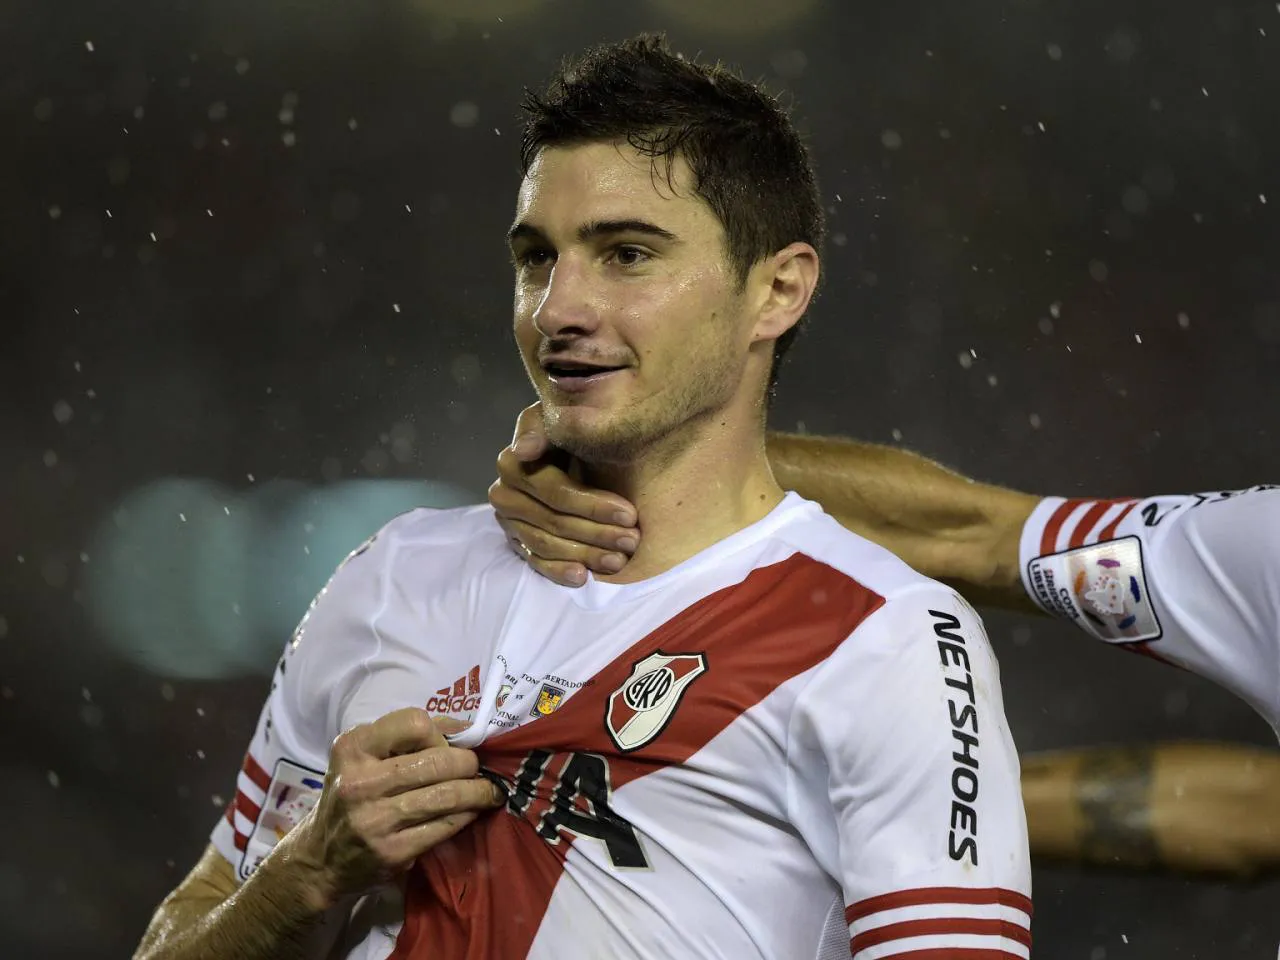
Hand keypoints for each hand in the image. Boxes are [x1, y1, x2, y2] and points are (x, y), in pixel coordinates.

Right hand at [289, 708, 503, 904]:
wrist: (320, 858)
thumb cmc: (353, 795)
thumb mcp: (364, 758)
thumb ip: (407, 738)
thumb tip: (465, 729)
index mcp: (353, 748)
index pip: (414, 723)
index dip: (442, 732)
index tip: (453, 743)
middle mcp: (359, 782)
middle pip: (438, 761)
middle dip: (468, 763)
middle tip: (477, 767)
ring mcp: (375, 819)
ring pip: (447, 795)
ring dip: (478, 791)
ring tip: (489, 790)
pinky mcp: (391, 852)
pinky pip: (444, 826)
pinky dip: (467, 815)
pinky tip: (472, 812)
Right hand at [488, 402, 640, 585]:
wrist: (565, 448)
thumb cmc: (569, 432)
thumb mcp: (560, 420)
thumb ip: (545, 427)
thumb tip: (525, 450)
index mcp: (513, 463)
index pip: (556, 492)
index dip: (594, 505)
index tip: (629, 513)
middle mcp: (504, 494)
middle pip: (555, 522)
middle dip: (598, 532)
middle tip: (632, 540)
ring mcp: (509, 522)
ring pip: (548, 544)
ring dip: (586, 554)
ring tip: (618, 559)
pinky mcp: (515, 542)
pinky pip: (536, 562)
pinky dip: (559, 571)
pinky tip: (583, 577)